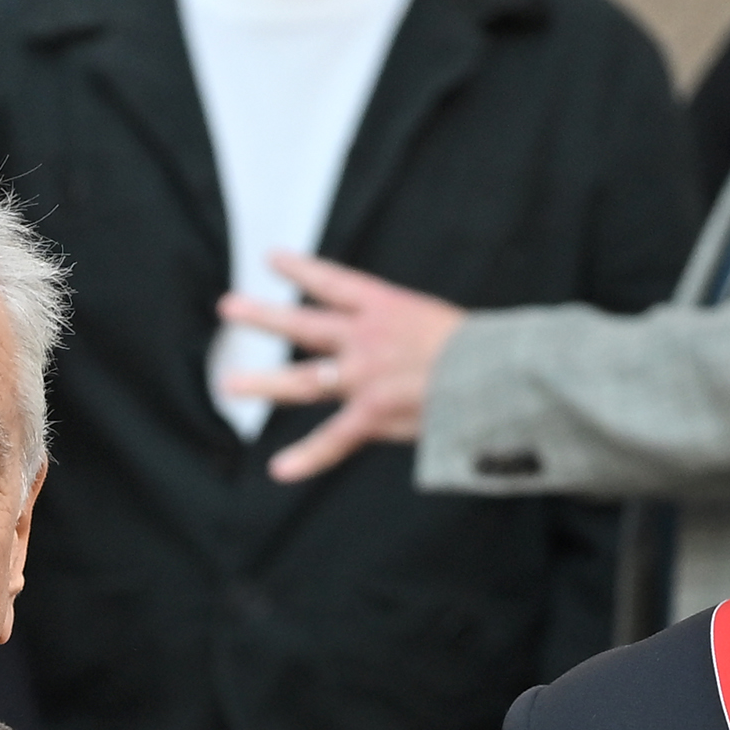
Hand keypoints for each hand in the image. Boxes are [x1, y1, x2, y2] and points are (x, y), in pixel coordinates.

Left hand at [214, 251, 463, 484]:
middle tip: (228, 307)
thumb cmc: (487, 348)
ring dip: (264, 381)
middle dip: (263, 315)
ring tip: (229, 384)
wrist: (501, 371)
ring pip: (303, 378)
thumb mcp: (442, 321)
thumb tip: (403, 347)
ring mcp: (364, 376)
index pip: (333, 282)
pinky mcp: (373, 414)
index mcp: (387, 305)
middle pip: (303, 324)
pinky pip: (333, 439)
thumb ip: (411, 333)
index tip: (272, 259)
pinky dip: (307, 457)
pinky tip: (279, 469)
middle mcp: (366, 337)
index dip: (300, 269)